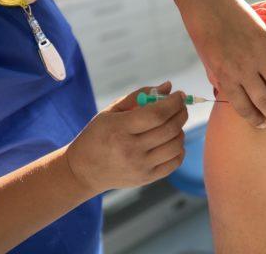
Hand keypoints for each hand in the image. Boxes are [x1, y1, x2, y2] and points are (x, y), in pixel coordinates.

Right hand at [66, 82, 186, 192]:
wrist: (84, 171)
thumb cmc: (98, 135)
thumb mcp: (111, 111)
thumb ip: (139, 96)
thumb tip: (168, 86)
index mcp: (119, 129)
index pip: (156, 114)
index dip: (173, 103)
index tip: (180, 95)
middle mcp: (131, 150)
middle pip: (170, 129)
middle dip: (181, 113)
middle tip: (181, 105)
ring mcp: (140, 166)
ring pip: (176, 145)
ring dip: (181, 130)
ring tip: (174, 123)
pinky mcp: (147, 178)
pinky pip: (175, 162)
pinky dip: (179, 148)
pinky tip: (171, 140)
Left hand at [179, 0, 265, 128]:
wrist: (208, 4)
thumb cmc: (204, 34)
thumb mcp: (207, 63)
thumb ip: (219, 79)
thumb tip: (226, 92)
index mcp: (226, 78)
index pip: (243, 107)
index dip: (254, 119)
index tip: (262, 125)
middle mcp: (244, 70)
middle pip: (264, 100)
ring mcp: (258, 54)